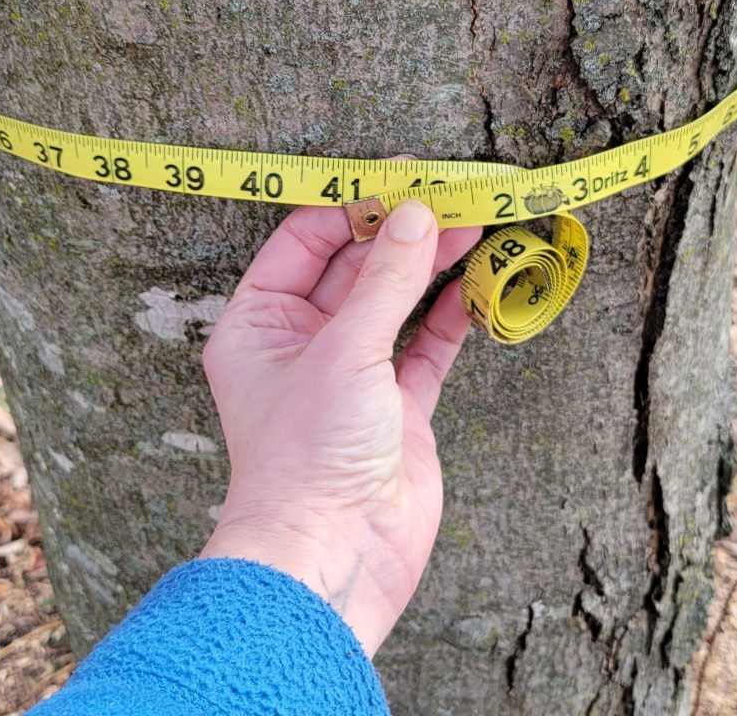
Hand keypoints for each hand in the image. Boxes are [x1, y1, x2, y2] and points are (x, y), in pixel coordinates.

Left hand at [200, 199, 481, 655]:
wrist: (334, 557)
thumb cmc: (308, 454)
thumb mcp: (345, 350)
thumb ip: (385, 280)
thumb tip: (415, 213)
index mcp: (260, 322)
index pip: (305, 242)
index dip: (352, 207)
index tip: (400, 178)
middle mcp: (303, 342)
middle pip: (356, 269)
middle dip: (400, 234)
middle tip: (450, 198)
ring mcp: (353, 375)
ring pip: (396, 304)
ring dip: (431, 268)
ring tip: (473, 227)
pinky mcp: (396, 407)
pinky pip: (426, 346)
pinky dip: (451, 315)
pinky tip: (477, 283)